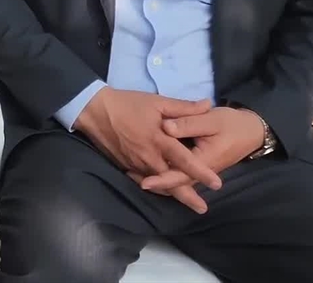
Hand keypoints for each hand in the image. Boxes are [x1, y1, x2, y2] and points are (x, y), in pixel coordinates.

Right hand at [73, 87, 221, 188]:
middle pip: (171, 182)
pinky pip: (144, 180)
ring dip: (172, 193)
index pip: (184, 160)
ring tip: (188, 202)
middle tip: (203, 209)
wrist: (95, 111)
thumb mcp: (158, 102)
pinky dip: (155, 187)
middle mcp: (148, 157)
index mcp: (159, 140)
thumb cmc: (128, 104)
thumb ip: (184, 107)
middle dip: (187, 197)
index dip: (201, 172)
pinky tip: (162, 190)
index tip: (217, 184)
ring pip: (158, 184)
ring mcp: (136, 164)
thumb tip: (208, 105)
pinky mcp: (126, 166)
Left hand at [135, 107, 267, 212]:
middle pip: (175, 181)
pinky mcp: (196, 165)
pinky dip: (164, 173)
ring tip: (133, 176)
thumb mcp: (211, 120)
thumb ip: (187, 123)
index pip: (180, 175)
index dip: (162, 179)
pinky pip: (179, 172)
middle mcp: (201, 171)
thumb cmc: (231, 124)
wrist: (251, 131)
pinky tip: (147, 169)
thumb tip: (165, 127)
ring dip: (158, 179)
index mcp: (204, 161)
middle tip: (133, 182)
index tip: (145, 183)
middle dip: (155, 183)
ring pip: (176, 178)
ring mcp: (199, 170)